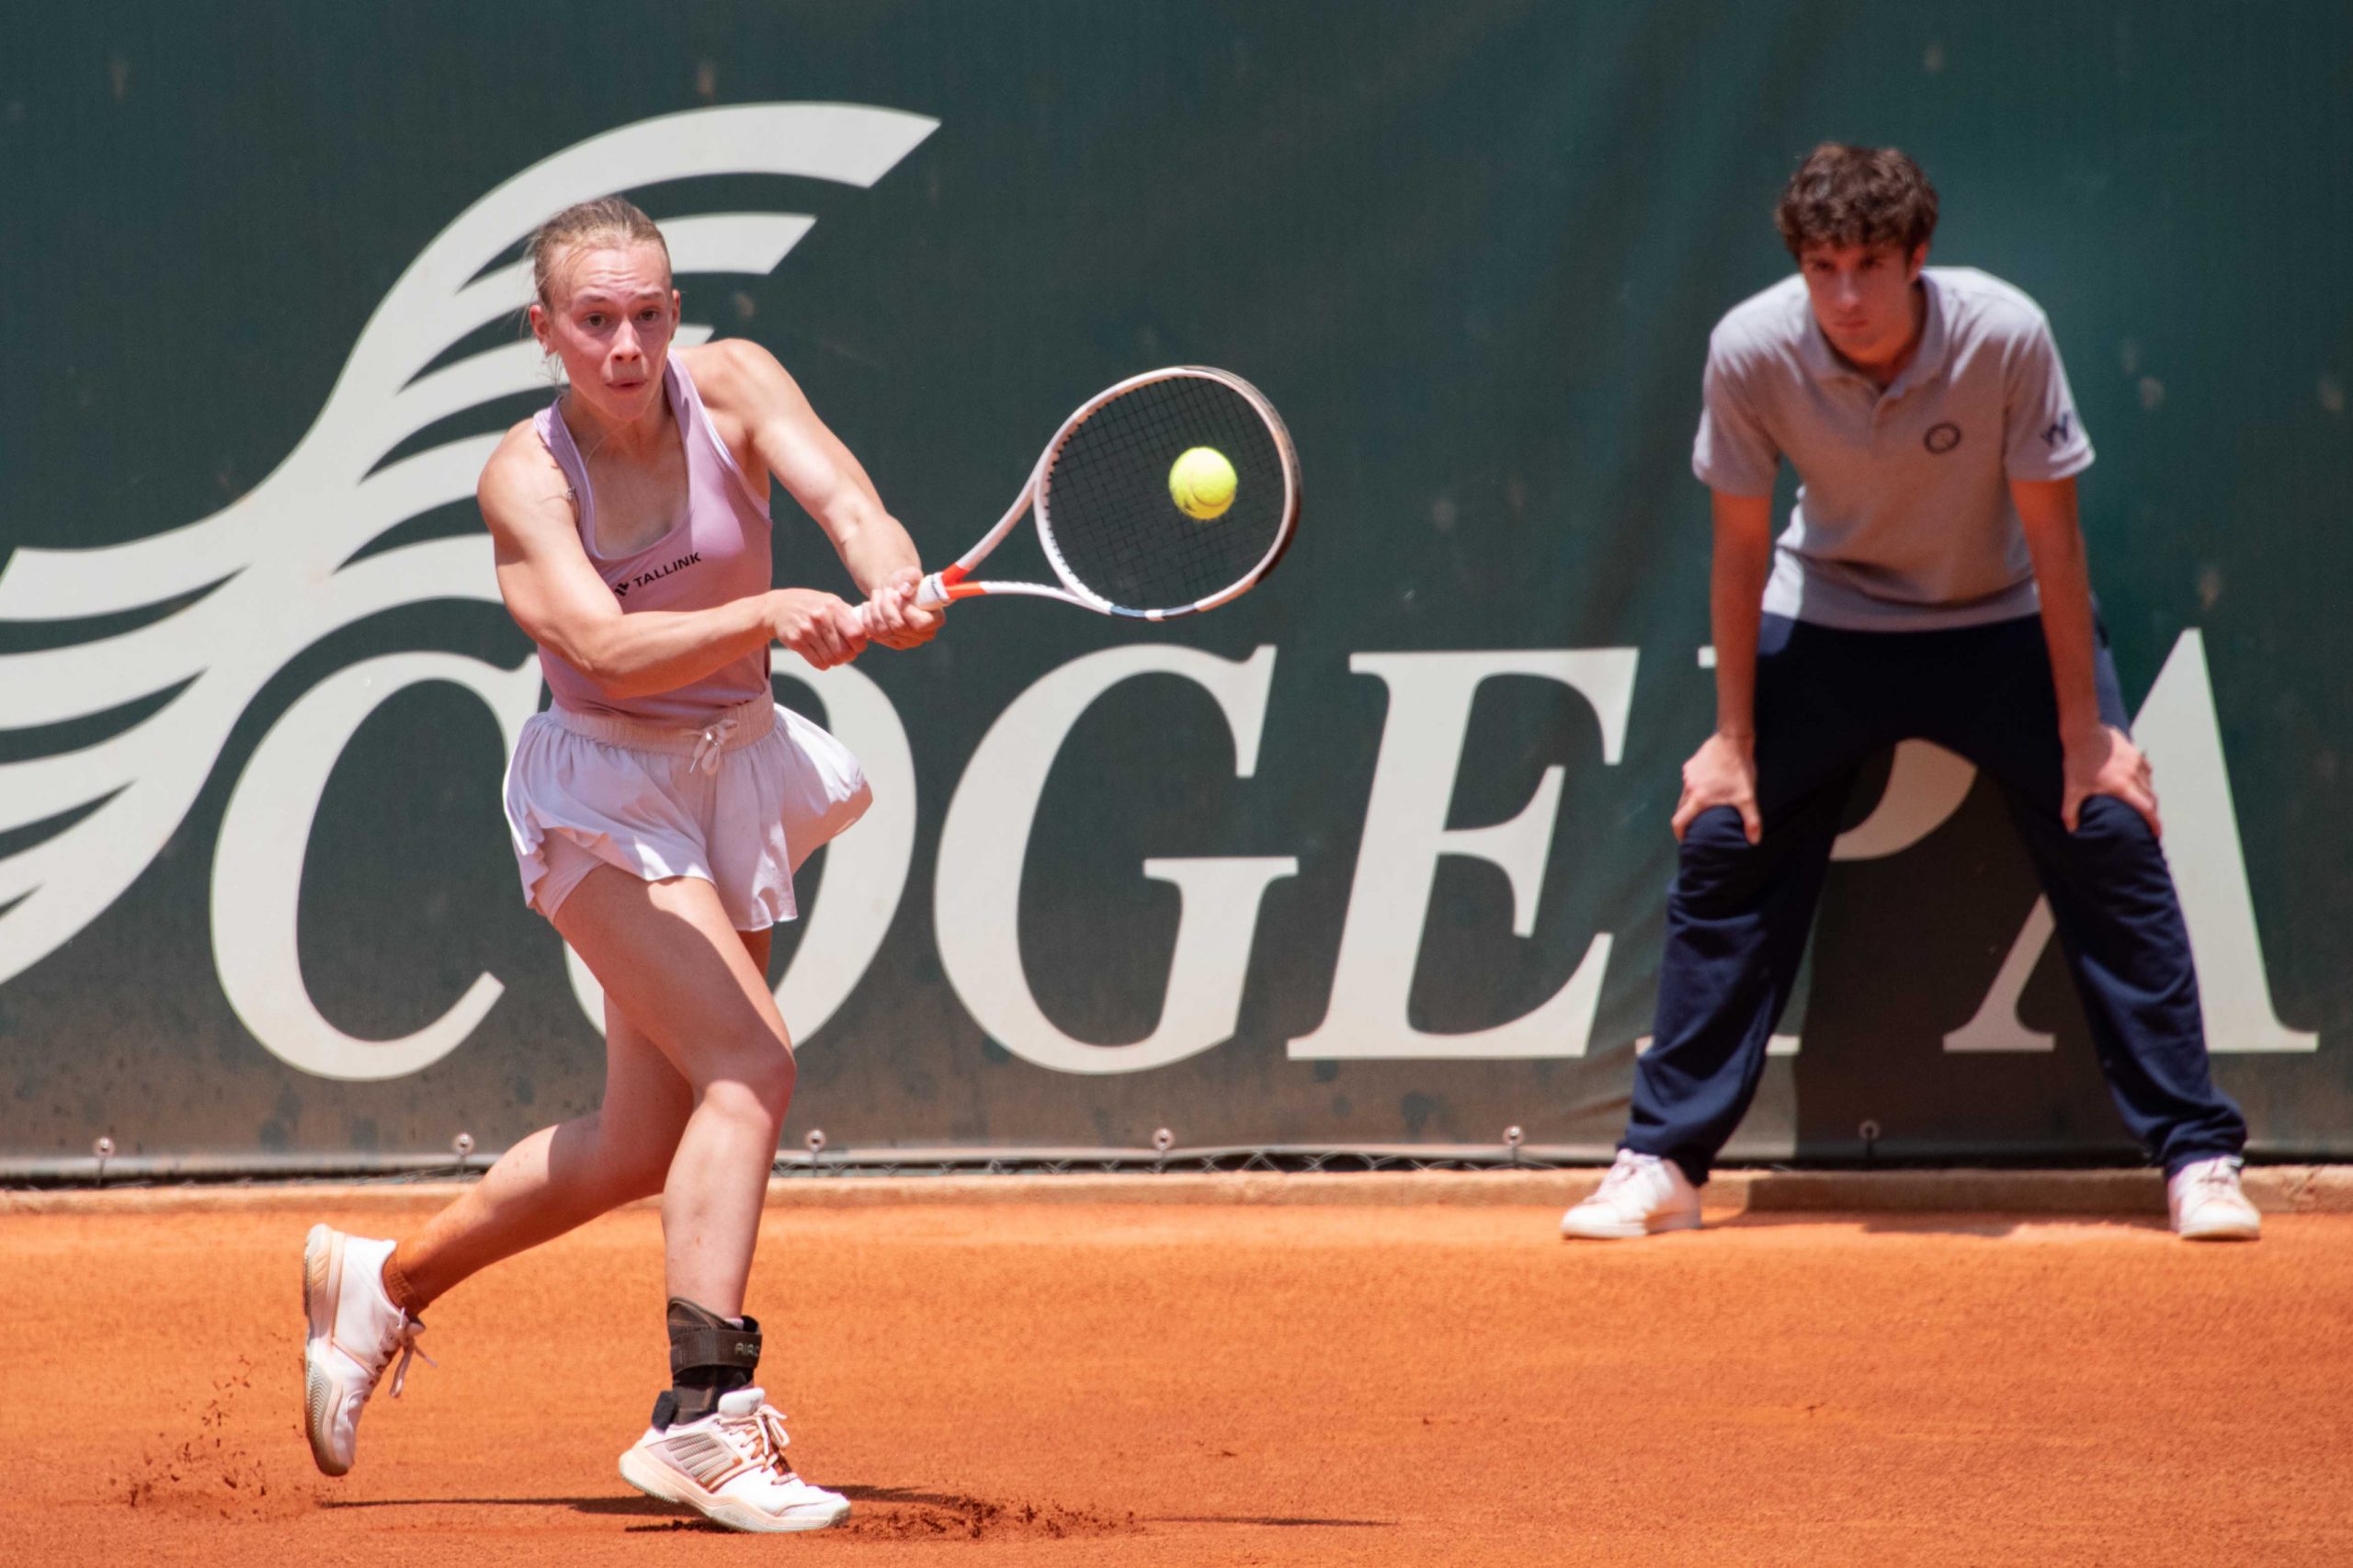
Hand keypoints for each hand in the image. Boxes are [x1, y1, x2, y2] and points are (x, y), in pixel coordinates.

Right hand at [766, 589, 865, 670]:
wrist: (779, 607)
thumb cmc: (812, 606)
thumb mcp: (830, 602)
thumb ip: (848, 616)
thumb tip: (869, 632)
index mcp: (834, 607)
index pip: (857, 634)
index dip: (860, 645)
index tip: (857, 646)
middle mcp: (821, 618)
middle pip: (845, 651)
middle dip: (848, 656)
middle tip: (844, 653)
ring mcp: (807, 630)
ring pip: (832, 659)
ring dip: (835, 661)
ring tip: (832, 654)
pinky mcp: (796, 641)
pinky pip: (818, 663)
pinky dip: (823, 664)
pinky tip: (821, 656)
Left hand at [857, 567, 942, 650]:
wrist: (894, 591)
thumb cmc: (906, 583)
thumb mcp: (910, 575)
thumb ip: (911, 578)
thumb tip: (904, 590)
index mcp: (935, 620)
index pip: (920, 624)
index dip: (905, 610)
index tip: (897, 595)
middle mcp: (923, 635)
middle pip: (898, 627)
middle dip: (887, 605)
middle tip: (885, 590)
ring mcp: (907, 642)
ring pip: (883, 630)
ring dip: (875, 609)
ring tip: (877, 594)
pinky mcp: (891, 643)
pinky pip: (874, 633)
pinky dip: (868, 617)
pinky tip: (870, 605)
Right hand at [1672, 731, 1759, 843]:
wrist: (1733, 740)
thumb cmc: (1739, 770)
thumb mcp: (1748, 797)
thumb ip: (1751, 821)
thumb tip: (1755, 841)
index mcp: (1698, 798)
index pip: (1679, 821)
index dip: (1679, 833)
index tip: (1684, 840)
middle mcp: (1689, 788)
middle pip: (1681, 809)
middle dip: (1687, 819)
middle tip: (1697, 825)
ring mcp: (1688, 775)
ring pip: (1685, 794)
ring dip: (1692, 802)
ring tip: (1706, 804)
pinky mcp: (1690, 765)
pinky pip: (1689, 781)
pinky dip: (1696, 787)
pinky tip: (1709, 785)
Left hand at [2063, 723, 2160, 837]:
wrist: (2083, 732)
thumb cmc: (2078, 761)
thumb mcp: (2072, 789)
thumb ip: (2070, 811)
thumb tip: (2071, 830)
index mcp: (2123, 787)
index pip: (2146, 809)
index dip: (2155, 824)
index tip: (2157, 834)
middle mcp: (2134, 775)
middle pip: (2151, 798)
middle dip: (2152, 813)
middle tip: (2149, 822)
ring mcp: (2137, 762)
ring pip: (2150, 783)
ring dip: (2149, 796)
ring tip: (2144, 804)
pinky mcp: (2135, 752)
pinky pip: (2147, 769)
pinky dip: (2146, 779)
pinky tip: (2139, 782)